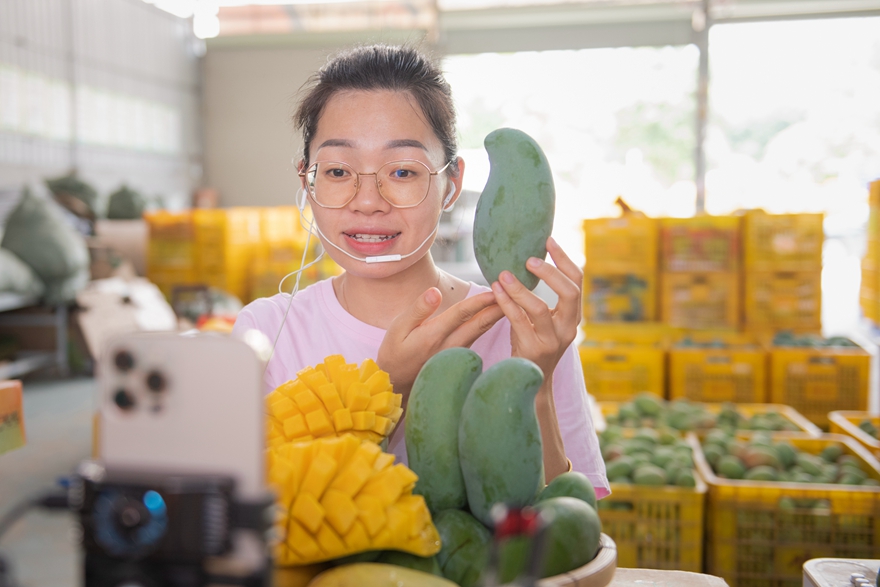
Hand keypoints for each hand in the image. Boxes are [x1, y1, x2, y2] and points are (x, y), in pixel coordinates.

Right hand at [377, 289, 503, 396]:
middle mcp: (449, 346)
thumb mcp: (397, 329)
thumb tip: (435, 292)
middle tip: (514, 292)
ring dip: (495, 316)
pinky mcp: (459, 359)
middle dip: (497, 307)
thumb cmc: (394, 353)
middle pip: (479, 324)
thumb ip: (418, 310)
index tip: (495, 289)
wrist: (396, 385)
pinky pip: (476, 339)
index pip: (462, 313)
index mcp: (433, 335)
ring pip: (480, 332)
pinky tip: (494, 317)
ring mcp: (456, 354)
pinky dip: (486, 326)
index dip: (480, 300)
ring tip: (510, 300)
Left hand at [490, 236, 582, 379]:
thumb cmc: (531, 344)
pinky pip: (518, 321)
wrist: (529, 382)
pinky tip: (495, 291)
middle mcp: (568, 328)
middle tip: (529, 259)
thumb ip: (541, 298)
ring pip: (539, 308)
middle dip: (550, 272)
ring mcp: (552, 341)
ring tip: (503, 275)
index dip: (565, 259)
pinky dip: (506, 303)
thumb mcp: (541, 321)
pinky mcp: (533, 351)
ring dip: (520, 289)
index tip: (548, 240)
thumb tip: (526, 262)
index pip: (577, 282)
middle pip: (570, 293)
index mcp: (573, 317)